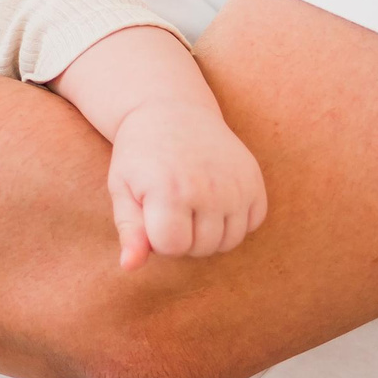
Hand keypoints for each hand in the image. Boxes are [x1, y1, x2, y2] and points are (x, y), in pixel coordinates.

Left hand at [105, 101, 268, 268]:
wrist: (173, 109)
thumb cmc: (141, 154)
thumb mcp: (122, 187)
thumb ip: (129, 230)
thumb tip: (130, 267)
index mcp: (169, 190)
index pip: (172, 248)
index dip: (158, 236)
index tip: (151, 211)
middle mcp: (208, 188)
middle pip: (202, 248)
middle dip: (184, 236)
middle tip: (171, 204)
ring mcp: (236, 184)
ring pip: (230, 242)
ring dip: (210, 232)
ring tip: (192, 204)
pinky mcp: (255, 179)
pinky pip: (253, 224)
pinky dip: (236, 219)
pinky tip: (216, 197)